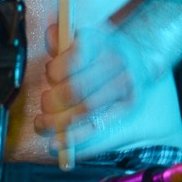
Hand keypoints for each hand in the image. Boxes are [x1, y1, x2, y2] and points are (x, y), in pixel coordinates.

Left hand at [34, 22, 153, 148]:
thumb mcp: (82, 36)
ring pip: (86, 113)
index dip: (55, 71)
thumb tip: (51, 38)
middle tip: (45, 103)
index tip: (50, 74)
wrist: (139, 55)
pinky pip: (98, 129)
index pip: (74, 59)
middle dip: (52, 101)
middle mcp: (115, 64)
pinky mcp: (127, 109)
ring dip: (58, 123)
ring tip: (42, 124)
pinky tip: (56, 145)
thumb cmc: (100, 49)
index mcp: (100, 43)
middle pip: (77, 90)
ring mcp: (124, 89)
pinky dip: (74, 140)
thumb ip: (61, 38)